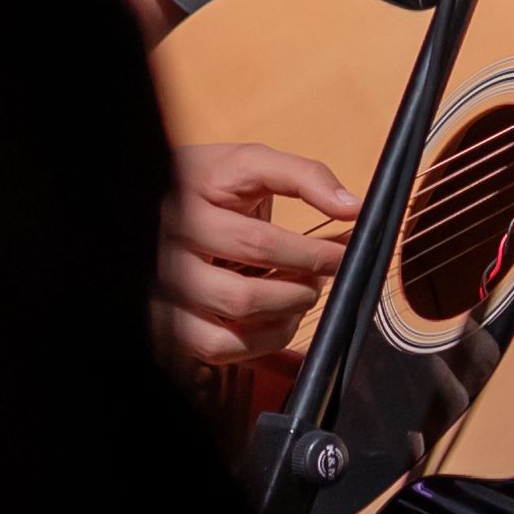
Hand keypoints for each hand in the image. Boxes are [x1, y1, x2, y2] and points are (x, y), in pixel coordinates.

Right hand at [157, 143, 359, 367]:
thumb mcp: (251, 163)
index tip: (343, 255)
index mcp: (189, 209)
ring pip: (226, 335)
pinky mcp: (170, 322)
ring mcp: (165, 294)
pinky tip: (277, 325)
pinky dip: (258, 347)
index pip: (258, 243)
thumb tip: (353, 208)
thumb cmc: (211, 184)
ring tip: (298, 299)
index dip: (311, 256)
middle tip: (318, 279)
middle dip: (297, 293)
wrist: (161, 199)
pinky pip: (215, 350)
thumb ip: (304, 176)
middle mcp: (169, 255)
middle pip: (243, 297)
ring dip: (280, 324)